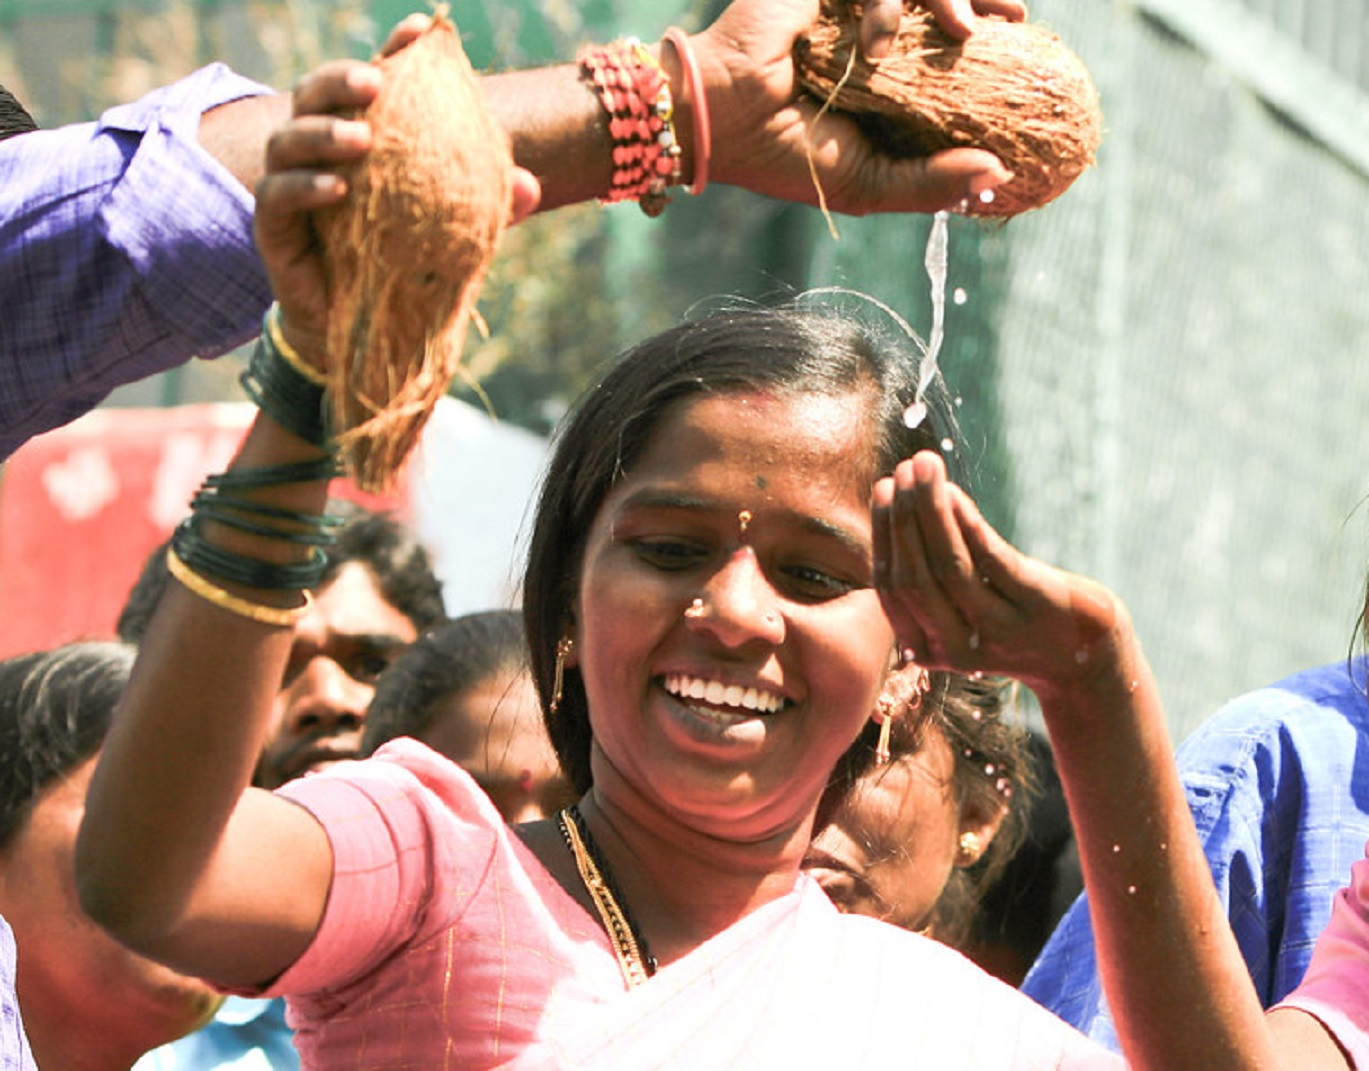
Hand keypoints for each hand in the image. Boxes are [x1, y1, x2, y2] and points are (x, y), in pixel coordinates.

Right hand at [253, 20, 539, 358]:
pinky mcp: (271, 227)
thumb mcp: (454, 229)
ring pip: (287, 138)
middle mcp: (318, 151)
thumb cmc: (407, 263)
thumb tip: (530, 186)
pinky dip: (305, 187)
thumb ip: (487, 204)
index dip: (394, 52)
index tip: (422, 31)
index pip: (371, 82)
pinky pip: (276, 195)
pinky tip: (338, 189)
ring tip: (361, 137)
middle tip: (376, 80)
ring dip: (322, 131)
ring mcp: (288, 185)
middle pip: (314, 93)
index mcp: (361, 136)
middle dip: (342, 78)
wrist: (363, 327)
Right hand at [698, 0, 1024, 214]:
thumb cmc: (787, 157)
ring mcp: (847, 1)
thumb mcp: (871, 182)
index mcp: (884, 74)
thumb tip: (998, 174)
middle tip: (1016, 18)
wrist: (723, 122)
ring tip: (965, 28)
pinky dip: (888, 4)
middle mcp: (870, 30)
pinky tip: (879, 43)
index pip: (947, 44)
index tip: (1024, 53)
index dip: (991, 42)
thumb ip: (931, 182)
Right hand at [872, 450, 1128, 700]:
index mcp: (930, 650)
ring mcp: (1000, 630)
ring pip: (949, 566)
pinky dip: (965, 522)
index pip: (891, 589)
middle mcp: (958, 648)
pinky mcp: (1038, 607)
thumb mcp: (964, 612)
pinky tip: (952, 491)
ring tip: (923, 464)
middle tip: (901, 469)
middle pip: (913, 578)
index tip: (882, 490)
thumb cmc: (1014, 621)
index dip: (883, 535)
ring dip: (929, 509)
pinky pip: (991, 559)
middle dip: (901, 518)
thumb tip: (898, 509)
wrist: (1086, 655)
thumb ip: (930, 580)